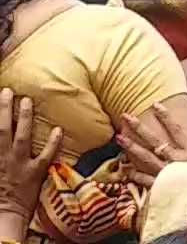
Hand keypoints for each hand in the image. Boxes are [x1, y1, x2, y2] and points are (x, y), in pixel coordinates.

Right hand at [0, 90, 60, 228]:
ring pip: (21, 137)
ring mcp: (19, 164)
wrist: (3, 217)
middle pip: (1, 129)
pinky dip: (53, 142)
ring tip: (27, 101)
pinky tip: (59, 129)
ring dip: (24, 118)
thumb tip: (2, 137)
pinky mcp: (35, 173)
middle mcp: (3, 158)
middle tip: (7, 91)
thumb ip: (0, 152)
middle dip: (4, 109)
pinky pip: (45, 155)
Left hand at [115, 102, 186, 188]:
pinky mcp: (161, 187)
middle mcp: (177, 160)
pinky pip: (145, 179)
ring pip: (145, 158)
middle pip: (155, 141)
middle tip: (126, 117)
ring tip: (119, 138)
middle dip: (139, 128)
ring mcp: (166, 173)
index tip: (155, 104)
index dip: (165, 116)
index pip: (176, 129)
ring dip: (131, 147)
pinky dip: (134, 175)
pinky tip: (124, 170)